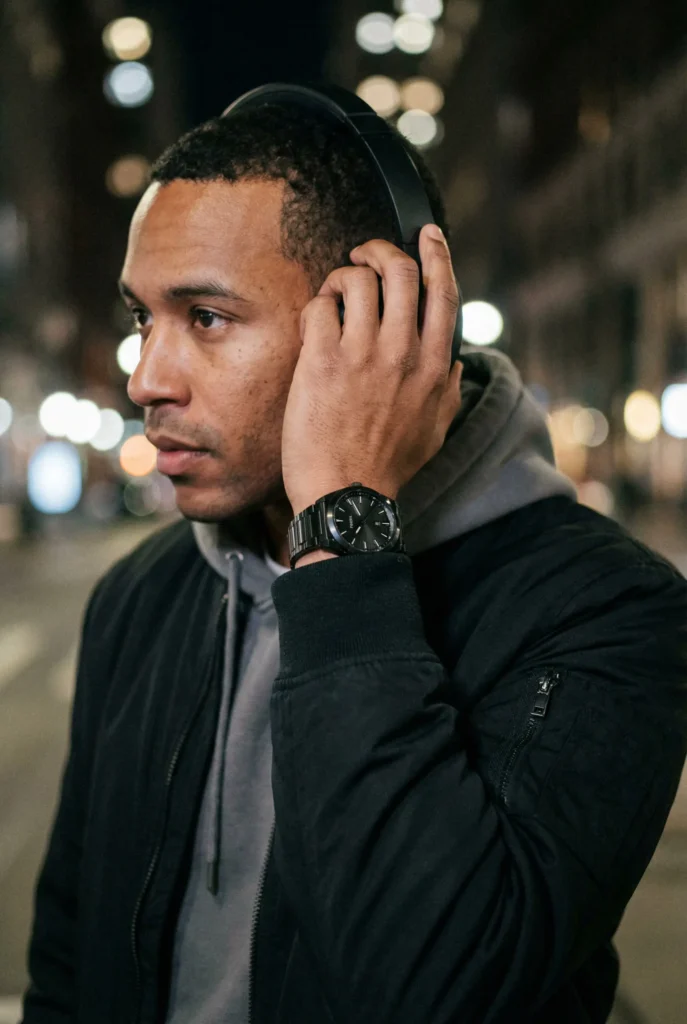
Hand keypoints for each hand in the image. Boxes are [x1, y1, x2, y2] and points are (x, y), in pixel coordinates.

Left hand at [281, 224, 462, 515]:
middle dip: (381, 250)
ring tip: (334, 295)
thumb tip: (451, 357)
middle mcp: (403, 352)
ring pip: (358, 280)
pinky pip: (320, 306)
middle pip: (400, 271)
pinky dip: (317, 306)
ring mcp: (362, 355)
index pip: (442, 291)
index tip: (427, 233)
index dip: (436, 253)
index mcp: (434, 365)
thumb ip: (447, 388)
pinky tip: (315, 324)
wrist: (347, 498)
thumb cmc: (388, 468)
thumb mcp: (435, 430)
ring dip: (343, 277)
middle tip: (364, 254)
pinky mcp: (322, 362)